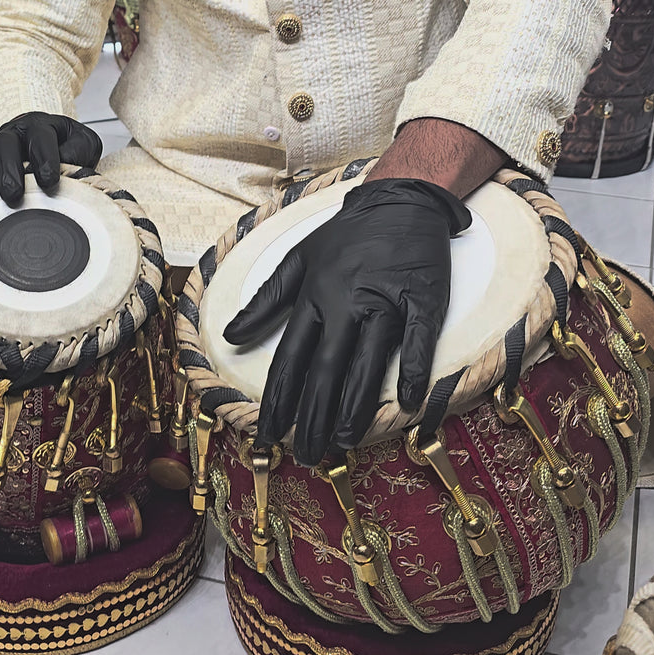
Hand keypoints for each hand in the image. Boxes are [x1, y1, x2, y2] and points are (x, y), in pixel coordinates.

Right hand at [0, 113, 102, 205]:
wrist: (44, 143)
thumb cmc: (64, 147)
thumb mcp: (82, 144)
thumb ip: (81, 152)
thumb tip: (71, 167)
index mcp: (40, 127)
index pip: (41, 137)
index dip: (44, 158)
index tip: (49, 181)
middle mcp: (13, 136)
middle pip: (5, 146)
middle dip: (8, 170)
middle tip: (14, 194)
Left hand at [224, 179, 470, 466]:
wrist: (402, 199)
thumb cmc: (348, 235)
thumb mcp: (298, 260)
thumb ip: (265, 301)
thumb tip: (229, 336)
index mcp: (314, 297)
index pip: (290, 358)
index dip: (278, 400)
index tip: (269, 433)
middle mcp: (347, 303)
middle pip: (325, 371)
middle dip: (312, 417)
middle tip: (306, 455)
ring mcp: (387, 303)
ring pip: (367, 364)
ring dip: (354, 407)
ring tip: (342, 442)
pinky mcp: (424, 301)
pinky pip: (417, 343)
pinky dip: (413, 373)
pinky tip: (407, 404)